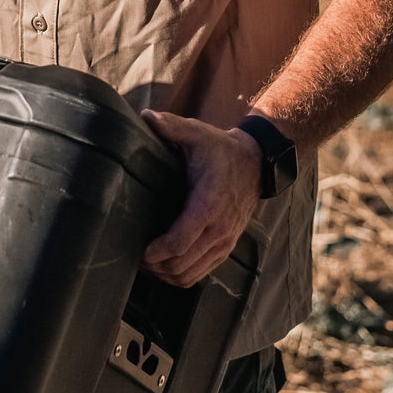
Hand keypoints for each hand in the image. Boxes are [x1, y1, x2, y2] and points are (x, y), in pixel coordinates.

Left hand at [140, 110, 261, 287]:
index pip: (180, 242)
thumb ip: (172, 126)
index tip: (140, 250)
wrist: (256, 163)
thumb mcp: (198, 133)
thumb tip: (147, 117)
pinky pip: (202, 273)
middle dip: (156, 266)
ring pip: (190, 275)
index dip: (157, 253)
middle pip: (182, 265)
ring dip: (167, 275)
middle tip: (136, 257)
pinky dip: (182, 276)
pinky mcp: (226, 247)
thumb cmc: (221, 150)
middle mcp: (218, 229)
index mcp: (208, 205)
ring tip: (148, 264)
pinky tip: (166, 266)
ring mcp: (224, 241)